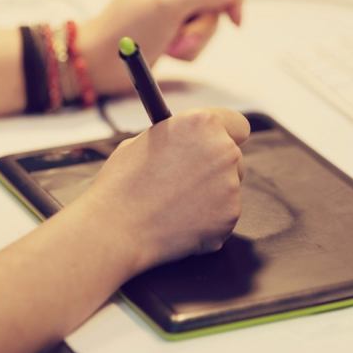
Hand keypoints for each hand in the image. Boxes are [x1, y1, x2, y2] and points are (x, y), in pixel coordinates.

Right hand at [73, 108, 249, 272]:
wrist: (115, 229)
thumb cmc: (121, 184)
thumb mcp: (143, 142)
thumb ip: (176, 140)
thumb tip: (188, 145)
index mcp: (202, 123)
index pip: (237, 124)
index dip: (226, 136)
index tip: (216, 146)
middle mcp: (224, 150)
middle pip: (234, 158)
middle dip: (216, 169)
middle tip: (187, 182)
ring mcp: (230, 185)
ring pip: (228, 189)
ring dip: (211, 196)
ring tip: (174, 206)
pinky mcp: (230, 216)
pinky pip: (223, 216)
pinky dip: (207, 222)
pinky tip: (178, 224)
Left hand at [80, 0, 243, 94]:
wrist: (102, 63)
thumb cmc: (127, 31)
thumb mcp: (167, 6)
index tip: (234, 21)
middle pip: (216, 0)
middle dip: (203, 26)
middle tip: (182, 38)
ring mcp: (175, 6)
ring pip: (209, 23)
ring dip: (194, 41)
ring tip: (172, 46)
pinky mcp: (174, 28)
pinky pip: (198, 38)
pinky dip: (188, 49)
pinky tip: (169, 51)